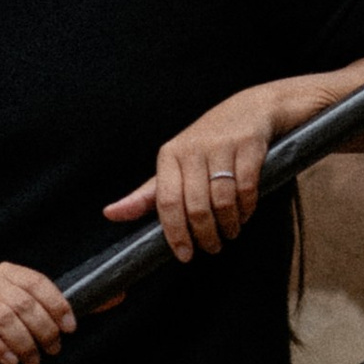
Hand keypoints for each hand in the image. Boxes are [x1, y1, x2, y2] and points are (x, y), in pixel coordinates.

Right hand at [0, 261, 77, 363]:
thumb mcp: (24, 312)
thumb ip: (65, 308)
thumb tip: (119, 297)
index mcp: (6, 273)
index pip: (37, 283)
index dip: (57, 306)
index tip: (70, 329)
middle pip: (22, 303)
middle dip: (43, 330)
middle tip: (52, 350)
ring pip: (2, 317)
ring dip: (24, 342)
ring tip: (32, 360)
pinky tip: (9, 360)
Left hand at [104, 59, 363, 261]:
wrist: (253, 108)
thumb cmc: (209, 143)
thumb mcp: (176, 164)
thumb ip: (148, 194)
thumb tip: (110, 214)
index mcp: (170, 155)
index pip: (166, 202)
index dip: (175, 233)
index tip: (184, 255)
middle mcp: (192, 149)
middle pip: (195, 206)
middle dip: (206, 235)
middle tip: (212, 248)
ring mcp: (221, 146)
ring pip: (222, 201)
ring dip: (229, 225)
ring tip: (231, 233)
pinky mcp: (248, 145)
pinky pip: (246, 188)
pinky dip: (247, 208)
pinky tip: (245, 214)